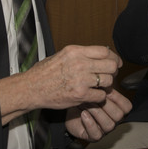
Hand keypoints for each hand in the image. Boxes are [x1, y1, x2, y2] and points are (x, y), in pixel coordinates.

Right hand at [0, 45, 122, 122]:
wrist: (31, 88)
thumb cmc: (44, 72)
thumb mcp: (61, 55)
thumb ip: (80, 54)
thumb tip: (97, 54)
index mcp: (75, 51)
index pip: (105, 51)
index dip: (114, 57)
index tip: (116, 62)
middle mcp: (80, 63)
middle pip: (110, 65)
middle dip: (113, 71)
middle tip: (110, 75)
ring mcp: (81, 80)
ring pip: (108, 81)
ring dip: (106, 85)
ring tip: (99, 86)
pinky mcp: (80, 95)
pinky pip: (101, 95)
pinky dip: (99, 97)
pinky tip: (92, 95)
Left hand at [65, 88, 131, 141]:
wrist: (68, 105)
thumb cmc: (84, 95)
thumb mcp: (95, 88)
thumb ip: (105, 83)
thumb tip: (111, 71)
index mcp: (116, 107)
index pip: (127, 107)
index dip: (118, 98)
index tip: (106, 90)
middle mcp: (112, 119)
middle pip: (118, 115)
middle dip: (105, 104)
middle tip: (94, 96)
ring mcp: (103, 129)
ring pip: (109, 125)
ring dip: (97, 112)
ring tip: (86, 103)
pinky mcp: (92, 135)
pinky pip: (96, 134)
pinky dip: (90, 123)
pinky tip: (83, 114)